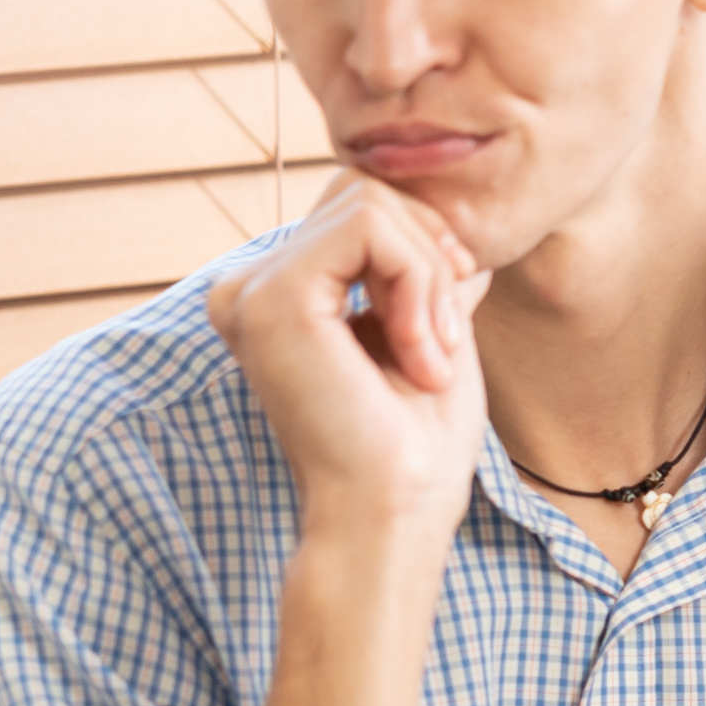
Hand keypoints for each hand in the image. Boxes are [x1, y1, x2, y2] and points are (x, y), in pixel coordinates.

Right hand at [205, 171, 493, 546]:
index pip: (357, 211)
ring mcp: (253, 290)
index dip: (422, 245)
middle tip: (446, 337)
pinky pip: (370, 227)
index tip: (451, 318)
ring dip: (428, 274)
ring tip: (432, 353)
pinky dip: (417, 280)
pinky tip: (417, 350)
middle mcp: (250, 289)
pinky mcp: (275, 296)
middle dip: (429, 252)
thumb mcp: (429, 337)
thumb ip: (429, 278)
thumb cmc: (413, 446)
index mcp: (277, 300)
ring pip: (371, 203)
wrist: (390, 514)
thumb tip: (456, 231)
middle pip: (362, 191)